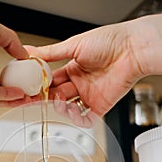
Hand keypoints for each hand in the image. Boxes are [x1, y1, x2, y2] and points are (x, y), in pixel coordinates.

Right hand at [26, 14, 161, 126]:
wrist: (131, 49)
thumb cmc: (108, 42)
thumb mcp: (74, 45)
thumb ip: (51, 53)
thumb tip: (31, 53)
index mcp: (73, 69)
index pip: (53, 81)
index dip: (43, 85)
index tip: (33, 87)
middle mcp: (80, 83)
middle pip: (58, 96)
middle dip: (49, 98)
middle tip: (41, 97)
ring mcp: (90, 96)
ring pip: (68, 108)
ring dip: (60, 107)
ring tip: (59, 99)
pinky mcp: (100, 106)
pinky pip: (85, 119)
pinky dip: (76, 119)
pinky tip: (72, 111)